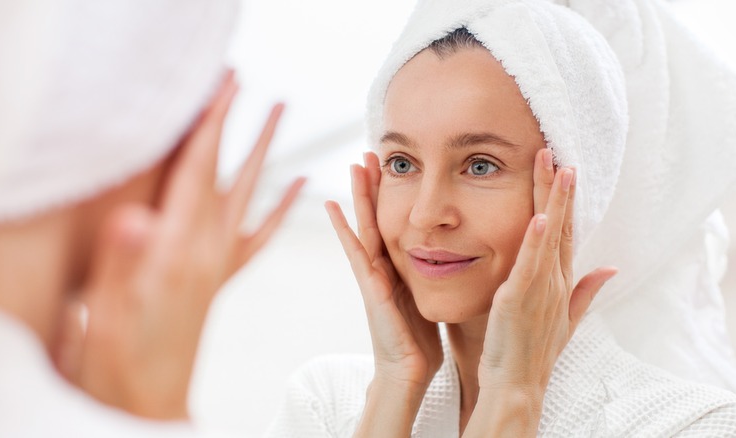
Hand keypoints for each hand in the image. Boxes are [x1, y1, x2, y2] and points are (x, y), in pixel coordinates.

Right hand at [54, 71, 304, 419]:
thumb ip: (122, 264)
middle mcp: (207, 253)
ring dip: (266, 154)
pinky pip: (259, 236)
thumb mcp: (110, 315)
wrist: (150, 405)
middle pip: (230, 176)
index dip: (207, 126)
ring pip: (250, 197)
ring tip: (281, 115)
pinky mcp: (220, 279)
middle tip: (255, 86)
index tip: (222, 85)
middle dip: (239, 127)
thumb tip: (135, 218)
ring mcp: (217, 264)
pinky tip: (300, 186)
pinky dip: (279, 208)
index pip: (197, 174)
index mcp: (180, 254)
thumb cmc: (122, 366)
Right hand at [325, 152, 441, 436]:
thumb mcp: (429, 299)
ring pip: (365, 227)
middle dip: (372, 186)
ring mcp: (372, 276)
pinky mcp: (369, 288)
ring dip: (358, 197)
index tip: (392, 166)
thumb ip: (433, 278)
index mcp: (398, 268)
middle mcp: (382, 267)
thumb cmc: (420, 341)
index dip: (391, 196)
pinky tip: (333, 207)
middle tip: (368, 153)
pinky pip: (356, 252)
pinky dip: (343, 229)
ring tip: (354, 165)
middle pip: (377, 218)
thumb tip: (453, 258)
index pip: (395, 223)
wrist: (408, 372)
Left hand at [464, 149, 616, 436]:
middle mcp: (555, 280)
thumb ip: (585, 291)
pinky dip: (536, 240)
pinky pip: (531, 265)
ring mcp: (540, 288)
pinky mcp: (521, 298)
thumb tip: (610, 268)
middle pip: (561, 226)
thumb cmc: (533, 351)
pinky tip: (540, 216)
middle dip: (559, 188)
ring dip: (553, 201)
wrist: (518, 384)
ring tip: (555, 167)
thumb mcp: (564, 317)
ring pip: (550, 237)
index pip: (566, 232)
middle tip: (555, 152)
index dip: (566, 201)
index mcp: (560, 281)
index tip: (564, 169)